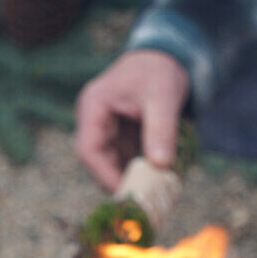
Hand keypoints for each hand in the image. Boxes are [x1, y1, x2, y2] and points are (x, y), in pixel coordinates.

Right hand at [75, 50, 189, 191]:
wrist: (168, 57)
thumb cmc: (161, 71)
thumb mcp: (163, 96)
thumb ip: (161, 129)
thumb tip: (161, 166)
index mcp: (94, 106)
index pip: (89, 150)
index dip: (104, 175)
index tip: (127, 192)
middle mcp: (93, 120)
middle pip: (96, 162)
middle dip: (117, 181)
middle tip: (141, 200)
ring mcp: (105, 129)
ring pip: (110, 165)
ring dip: (128, 179)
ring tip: (151, 193)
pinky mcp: (118, 137)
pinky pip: (123, 161)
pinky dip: (137, 172)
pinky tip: (154, 181)